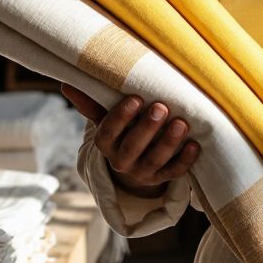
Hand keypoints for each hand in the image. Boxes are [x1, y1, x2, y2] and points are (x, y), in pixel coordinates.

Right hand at [61, 84, 200, 197]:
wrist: (136, 160)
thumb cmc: (122, 129)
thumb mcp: (106, 117)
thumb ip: (91, 103)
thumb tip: (66, 85)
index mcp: (106, 144)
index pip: (108, 133)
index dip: (121, 117)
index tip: (136, 98)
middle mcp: (121, 162)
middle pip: (132, 148)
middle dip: (147, 128)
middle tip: (161, 107)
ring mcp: (142, 172)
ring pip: (154, 161)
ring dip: (168, 143)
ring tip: (182, 123)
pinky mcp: (162, 178)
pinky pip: (173, 173)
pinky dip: (185, 161)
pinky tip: (195, 145)